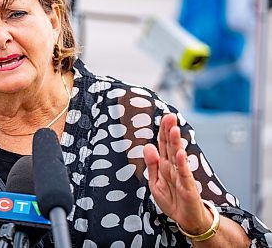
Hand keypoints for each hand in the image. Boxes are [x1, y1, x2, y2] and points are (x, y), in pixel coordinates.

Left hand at [143, 113, 212, 234]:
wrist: (187, 220)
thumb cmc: (172, 200)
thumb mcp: (155, 182)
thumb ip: (152, 164)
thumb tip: (148, 145)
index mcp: (165, 165)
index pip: (163, 145)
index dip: (163, 131)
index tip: (164, 117)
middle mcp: (174, 168)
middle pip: (171, 147)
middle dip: (170, 131)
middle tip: (170, 116)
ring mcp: (182, 177)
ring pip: (177, 157)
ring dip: (176, 143)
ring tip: (175, 129)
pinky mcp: (188, 188)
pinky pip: (184, 174)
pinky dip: (182, 164)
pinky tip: (181, 153)